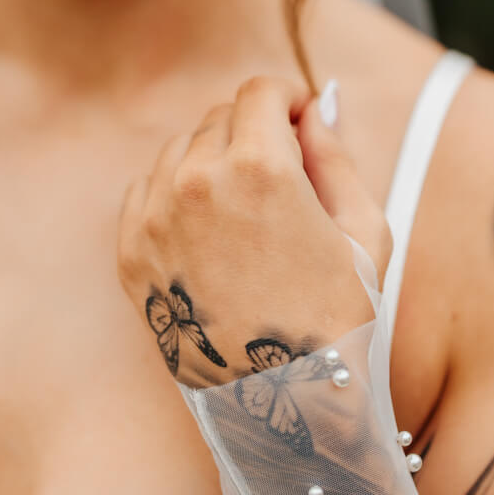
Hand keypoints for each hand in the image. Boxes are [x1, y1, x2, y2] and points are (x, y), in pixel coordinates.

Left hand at [117, 76, 391, 387]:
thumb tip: (314, 108)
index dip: (286, 98)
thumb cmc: (337, 317)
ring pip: (181, 150)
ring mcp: (155, 217)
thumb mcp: (363, 229)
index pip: (260, 92)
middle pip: (220, 117)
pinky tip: (207, 232)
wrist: (283, 402)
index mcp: (261, 167)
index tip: (297, 117)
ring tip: (243, 210)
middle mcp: (199, 182)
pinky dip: (174, 196)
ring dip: (211, 161)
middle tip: (279, 175)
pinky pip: (146, 190)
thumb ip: (334, 154)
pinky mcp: (130, 251)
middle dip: (253, 132)